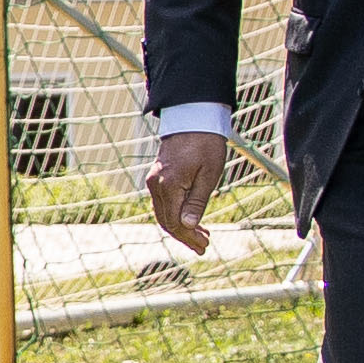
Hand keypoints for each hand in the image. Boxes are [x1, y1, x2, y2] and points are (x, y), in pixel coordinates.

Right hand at [148, 129, 226, 251]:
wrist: (193, 117)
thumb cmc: (206, 144)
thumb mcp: (209, 175)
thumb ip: (197, 202)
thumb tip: (187, 225)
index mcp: (169, 185)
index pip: (175, 222)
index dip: (188, 237)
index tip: (204, 246)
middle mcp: (156, 185)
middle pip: (166, 221)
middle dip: (184, 236)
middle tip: (203, 246)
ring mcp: (154, 180)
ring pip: (163, 213)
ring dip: (180, 227)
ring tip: (200, 235)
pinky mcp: (157, 176)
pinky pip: (163, 202)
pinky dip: (175, 214)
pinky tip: (189, 219)